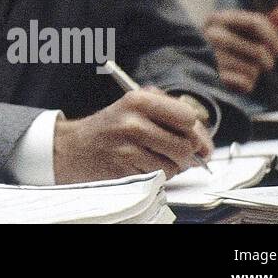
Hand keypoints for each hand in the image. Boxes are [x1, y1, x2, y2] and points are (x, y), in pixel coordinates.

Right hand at [53, 87, 213, 182]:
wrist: (74, 148)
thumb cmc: (111, 128)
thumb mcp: (135, 107)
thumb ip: (170, 116)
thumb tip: (203, 144)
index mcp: (138, 100)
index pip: (188, 117)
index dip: (195, 131)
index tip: (193, 139)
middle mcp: (133, 122)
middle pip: (185, 144)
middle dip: (186, 154)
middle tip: (176, 153)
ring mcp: (127, 147)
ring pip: (174, 165)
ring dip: (170, 167)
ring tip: (152, 158)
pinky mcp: (124, 169)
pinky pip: (158, 178)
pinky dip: (154, 176)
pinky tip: (139, 166)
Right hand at [201, 6, 277, 93]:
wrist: (194, 66)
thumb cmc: (226, 46)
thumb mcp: (242, 32)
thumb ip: (265, 23)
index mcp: (219, 18)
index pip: (256, 22)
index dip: (273, 37)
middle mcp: (212, 34)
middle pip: (259, 51)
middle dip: (267, 61)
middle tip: (264, 65)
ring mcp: (209, 55)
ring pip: (252, 69)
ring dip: (253, 73)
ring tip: (241, 70)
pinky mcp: (212, 76)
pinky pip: (244, 83)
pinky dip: (246, 84)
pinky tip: (235, 80)